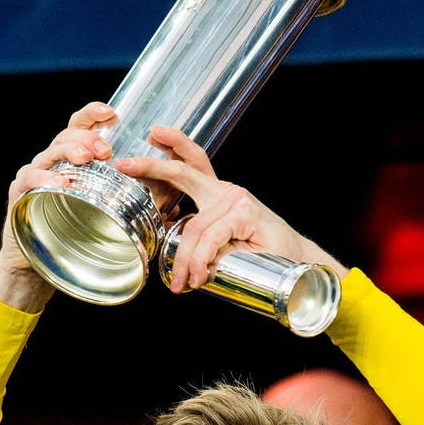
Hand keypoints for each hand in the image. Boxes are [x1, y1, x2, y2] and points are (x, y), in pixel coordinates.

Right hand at [0, 102, 119, 311]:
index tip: (112, 112)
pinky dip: (46, 178)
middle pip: (67, 135)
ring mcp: (34, 176)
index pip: (80, 128)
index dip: (93, 115)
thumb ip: (139, 211)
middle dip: (88, 137)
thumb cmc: (72, 238)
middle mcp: (52, 163)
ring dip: (70, 151)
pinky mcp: (20, 193)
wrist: (36, 265)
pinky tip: (62, 183)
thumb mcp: (108, 218)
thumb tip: (175, 211)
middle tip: (106, 149)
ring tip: (87, 159)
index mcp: (72, 162)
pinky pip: (30, 178)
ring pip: (50, 152)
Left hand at [113, 126, 343, 292]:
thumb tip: (172, 252)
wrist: (298, 267)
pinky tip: (200, 274)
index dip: (168, 153)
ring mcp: (237, 200)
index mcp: (218, 196)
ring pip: (194, 226)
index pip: (191, 168)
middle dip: (152, 166)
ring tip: (183, 283)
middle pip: (185, 173)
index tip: (147, 141)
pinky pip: (211, 236)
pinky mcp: (247, 214)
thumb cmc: (262, 258)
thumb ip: (201, 243)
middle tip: (125, 164)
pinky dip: (201, 258)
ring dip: (185, 259)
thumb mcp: (223, 248)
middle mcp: (226, 192)